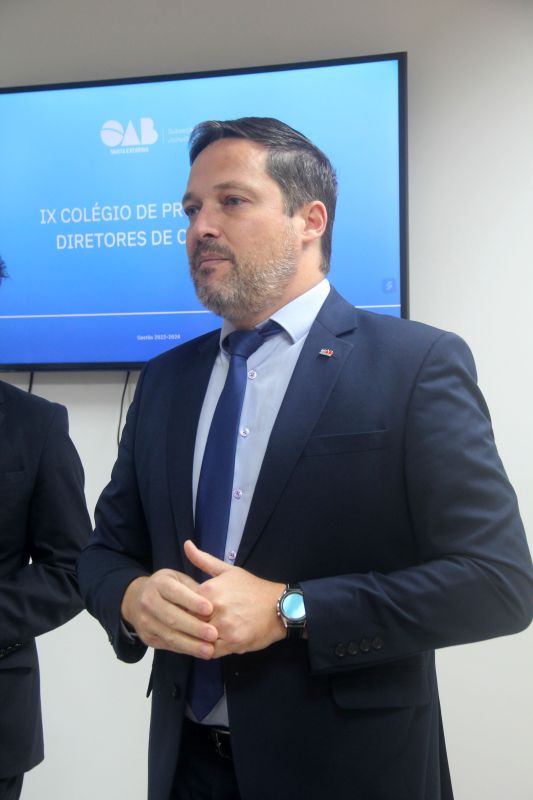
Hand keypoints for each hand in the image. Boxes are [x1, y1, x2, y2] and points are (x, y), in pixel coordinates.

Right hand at [120, 568, 217, 657]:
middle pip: (172, 617)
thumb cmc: (167, 587)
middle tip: (213, 634)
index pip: (175, 592)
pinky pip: (168, 645)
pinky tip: (199, 652)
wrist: (137, 600)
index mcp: (159, 583)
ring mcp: (146, 621)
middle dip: (194, 627)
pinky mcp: (147, 637)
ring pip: (170, 635)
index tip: (210, 609)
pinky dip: (185, 649)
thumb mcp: (179, 579)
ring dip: (191, 644)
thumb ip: (194, 589)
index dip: (192, 601)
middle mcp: (148, 601)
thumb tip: (214, 602)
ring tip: (209, 650)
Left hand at [184, 540, 285, 656]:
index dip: (180, 607)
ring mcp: (223, 627)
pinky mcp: (232, 643)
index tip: (183, 609)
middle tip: (189, 625)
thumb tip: (186, 544)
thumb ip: (203, 560)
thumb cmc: (251, 587)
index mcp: (208, 590)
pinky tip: (210, 644)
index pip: (181, 603)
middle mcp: (214, 609)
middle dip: (187, 624)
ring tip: (199, 636)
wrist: (279, 606)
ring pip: (198, 638)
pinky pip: (210, 651)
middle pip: (188, 622)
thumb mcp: (228, 570)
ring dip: (196, 638)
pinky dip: (207, 649)